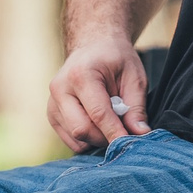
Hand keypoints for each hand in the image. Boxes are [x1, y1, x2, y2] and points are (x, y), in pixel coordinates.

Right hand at [49, 36, 150, 152]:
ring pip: (75, 138)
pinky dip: (88, 139)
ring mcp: (52, 103)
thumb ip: (136, 107)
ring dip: (98, 138)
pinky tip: (98, 124)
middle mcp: (60, 89)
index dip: (115, 134)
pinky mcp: (51, 114)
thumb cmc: (115, 59)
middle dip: (106, 138)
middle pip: (81, 130)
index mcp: (81, 75)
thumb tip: (140, 135)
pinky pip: (70, 139)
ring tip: (111, 120)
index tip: (130, 146)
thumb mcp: (134, 77)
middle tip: (124, 130)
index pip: (98, 113)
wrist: (93, 46)